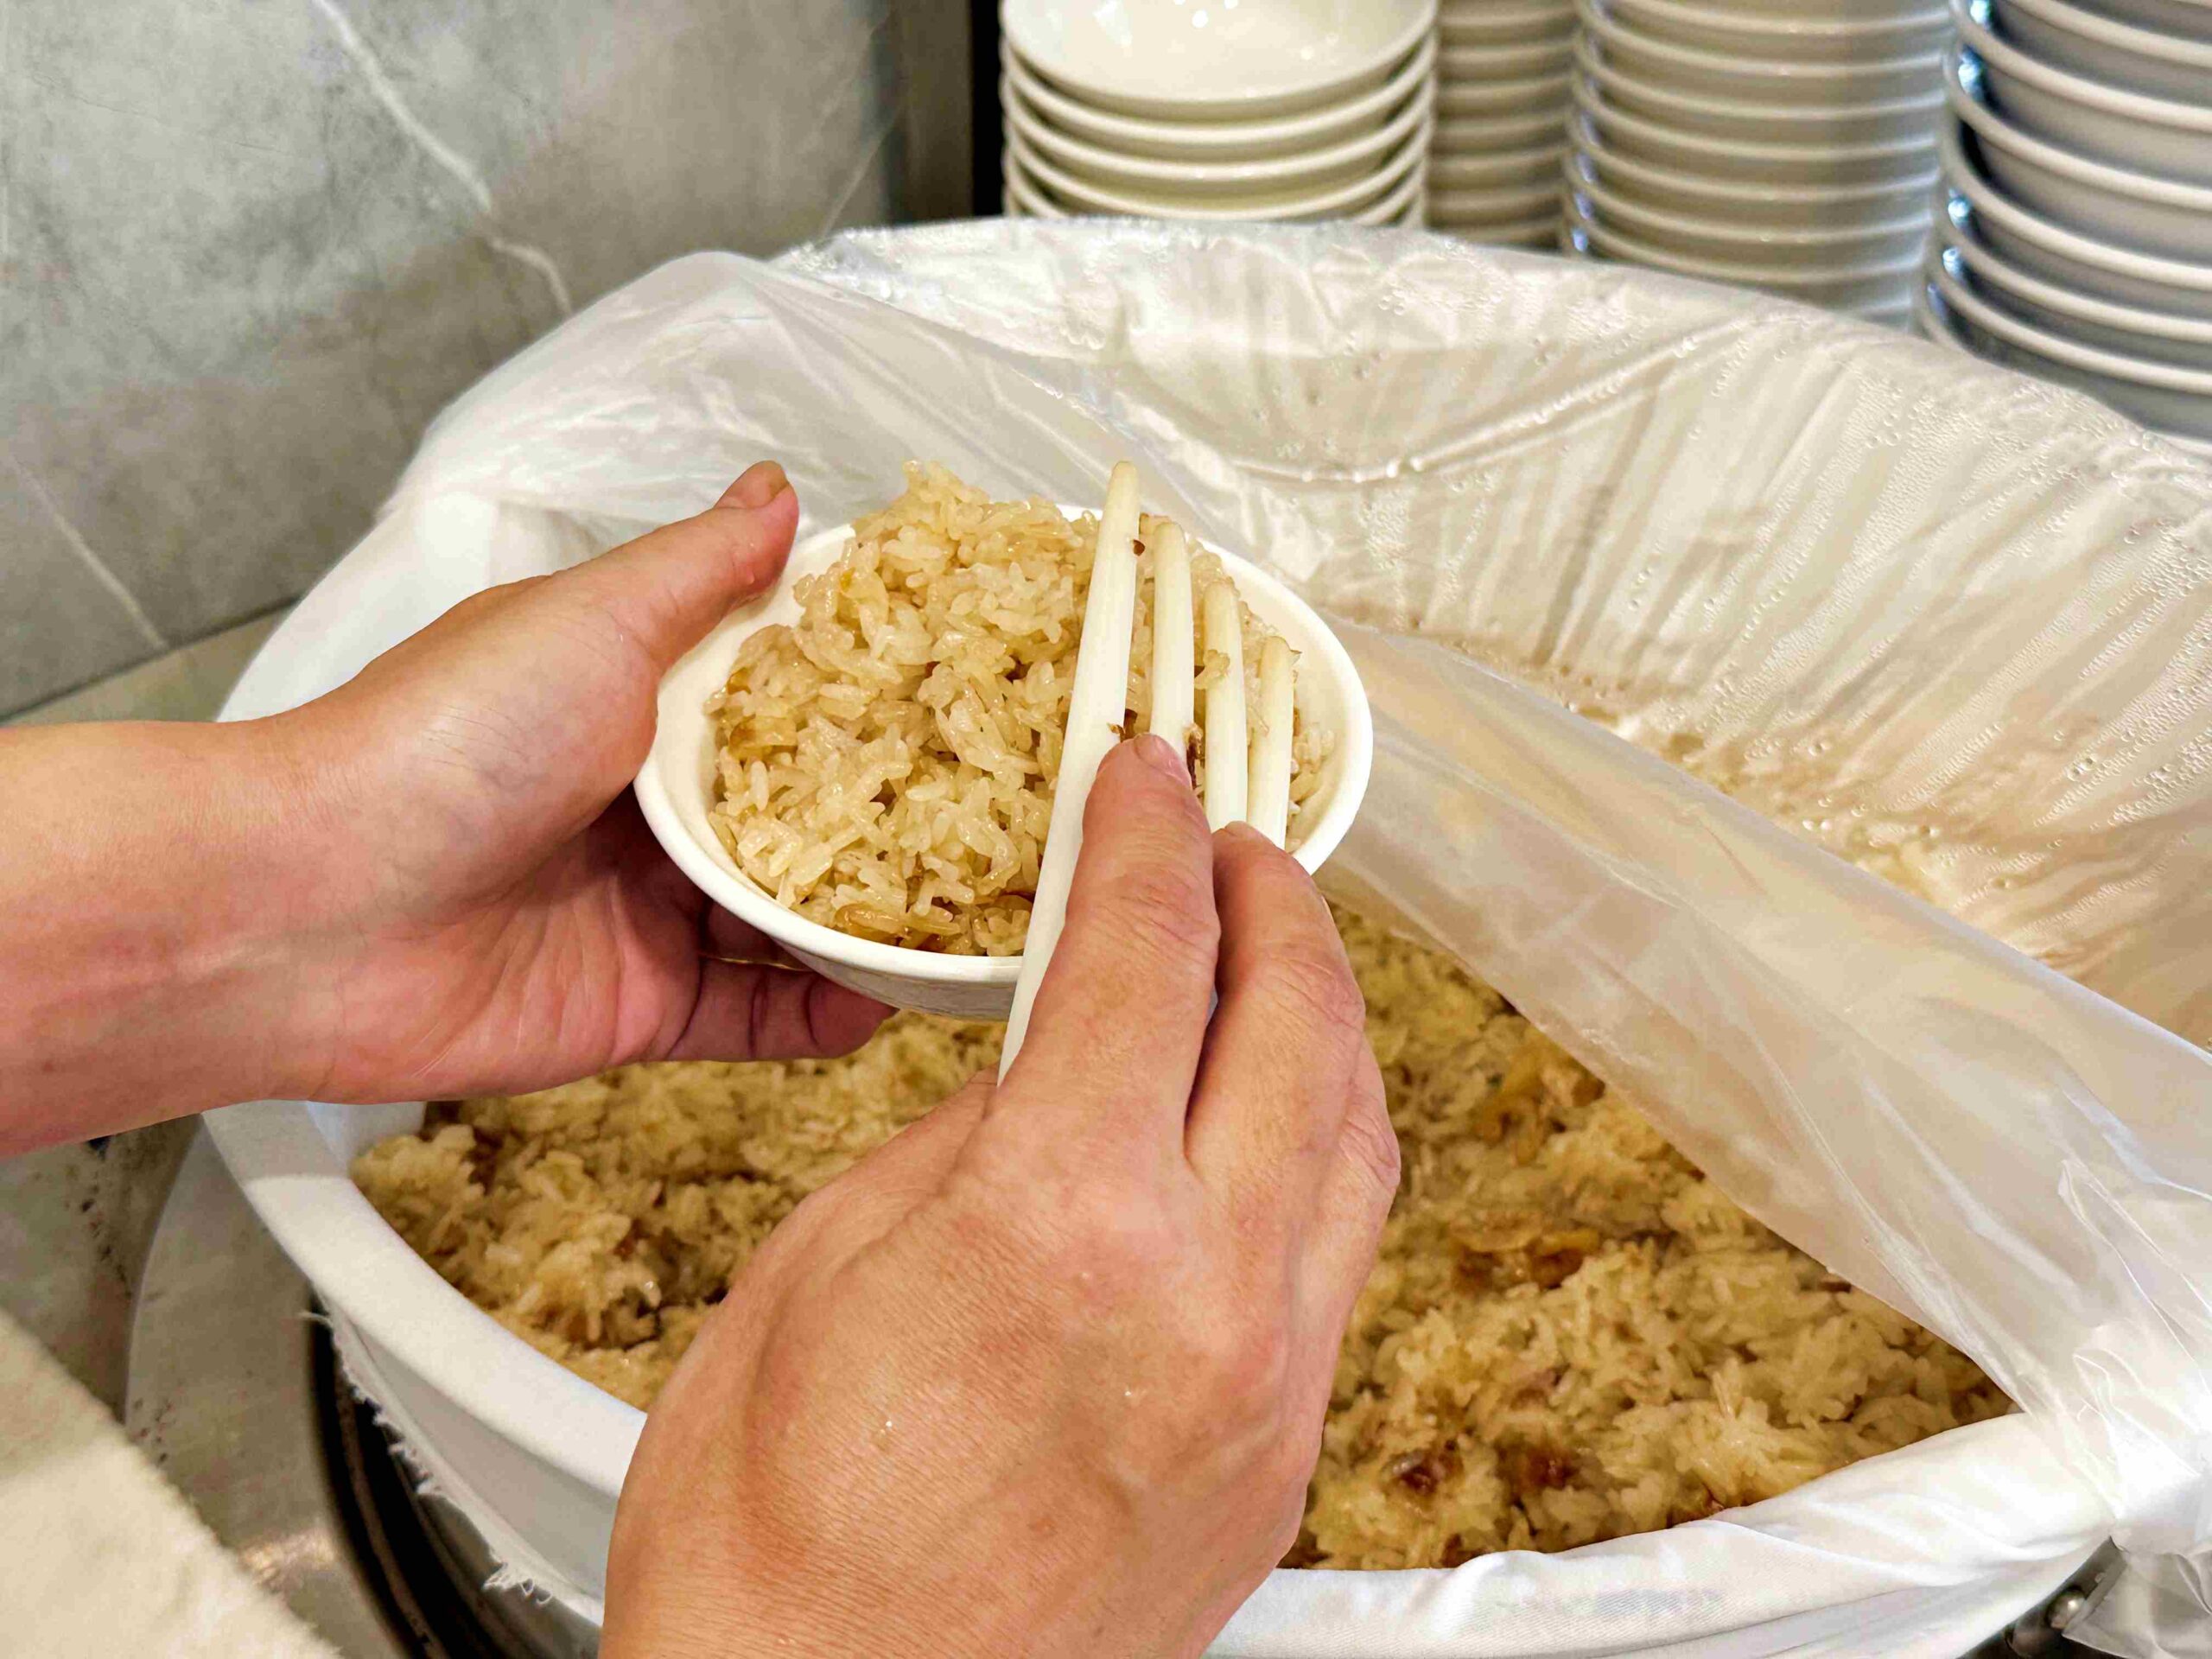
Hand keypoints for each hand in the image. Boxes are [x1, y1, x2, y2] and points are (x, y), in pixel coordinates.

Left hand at [0, 461, 889, 1149]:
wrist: (312, 910)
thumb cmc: (442, 741)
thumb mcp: (589, 620)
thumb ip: (700, 569)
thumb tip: (778, 490)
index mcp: (637, 698)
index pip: (781, 694)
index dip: (867, 693)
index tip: (961, 688)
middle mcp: (650, 804)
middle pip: (803, 815)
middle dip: (892, 818)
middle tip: (1002, 819)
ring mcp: (649, 909)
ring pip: (795, 919)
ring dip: (877, 920)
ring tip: (978, 913)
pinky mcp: (643, 1004)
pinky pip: (760, 1013)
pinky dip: (828, 1012)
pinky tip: (899, 998)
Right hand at [602, 738, 1399, 1658]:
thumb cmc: (771, 1534)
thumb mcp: (828, 1262)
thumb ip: (969, 1135)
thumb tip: (1051, 1058)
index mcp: (1067, 1217)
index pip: (1148, 951)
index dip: (1146, 832)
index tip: (1143, 776)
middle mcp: (1207, 1294)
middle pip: (1301, 1020)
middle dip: (1273, 897)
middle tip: (1231, 840)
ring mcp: (1268, 1384)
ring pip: (1360, 1135)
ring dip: (1324, 1016)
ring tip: (1272, 957)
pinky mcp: (1284, 1457)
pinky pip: (1343, 1253)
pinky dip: (1323, 1145)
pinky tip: (1270, 1120)